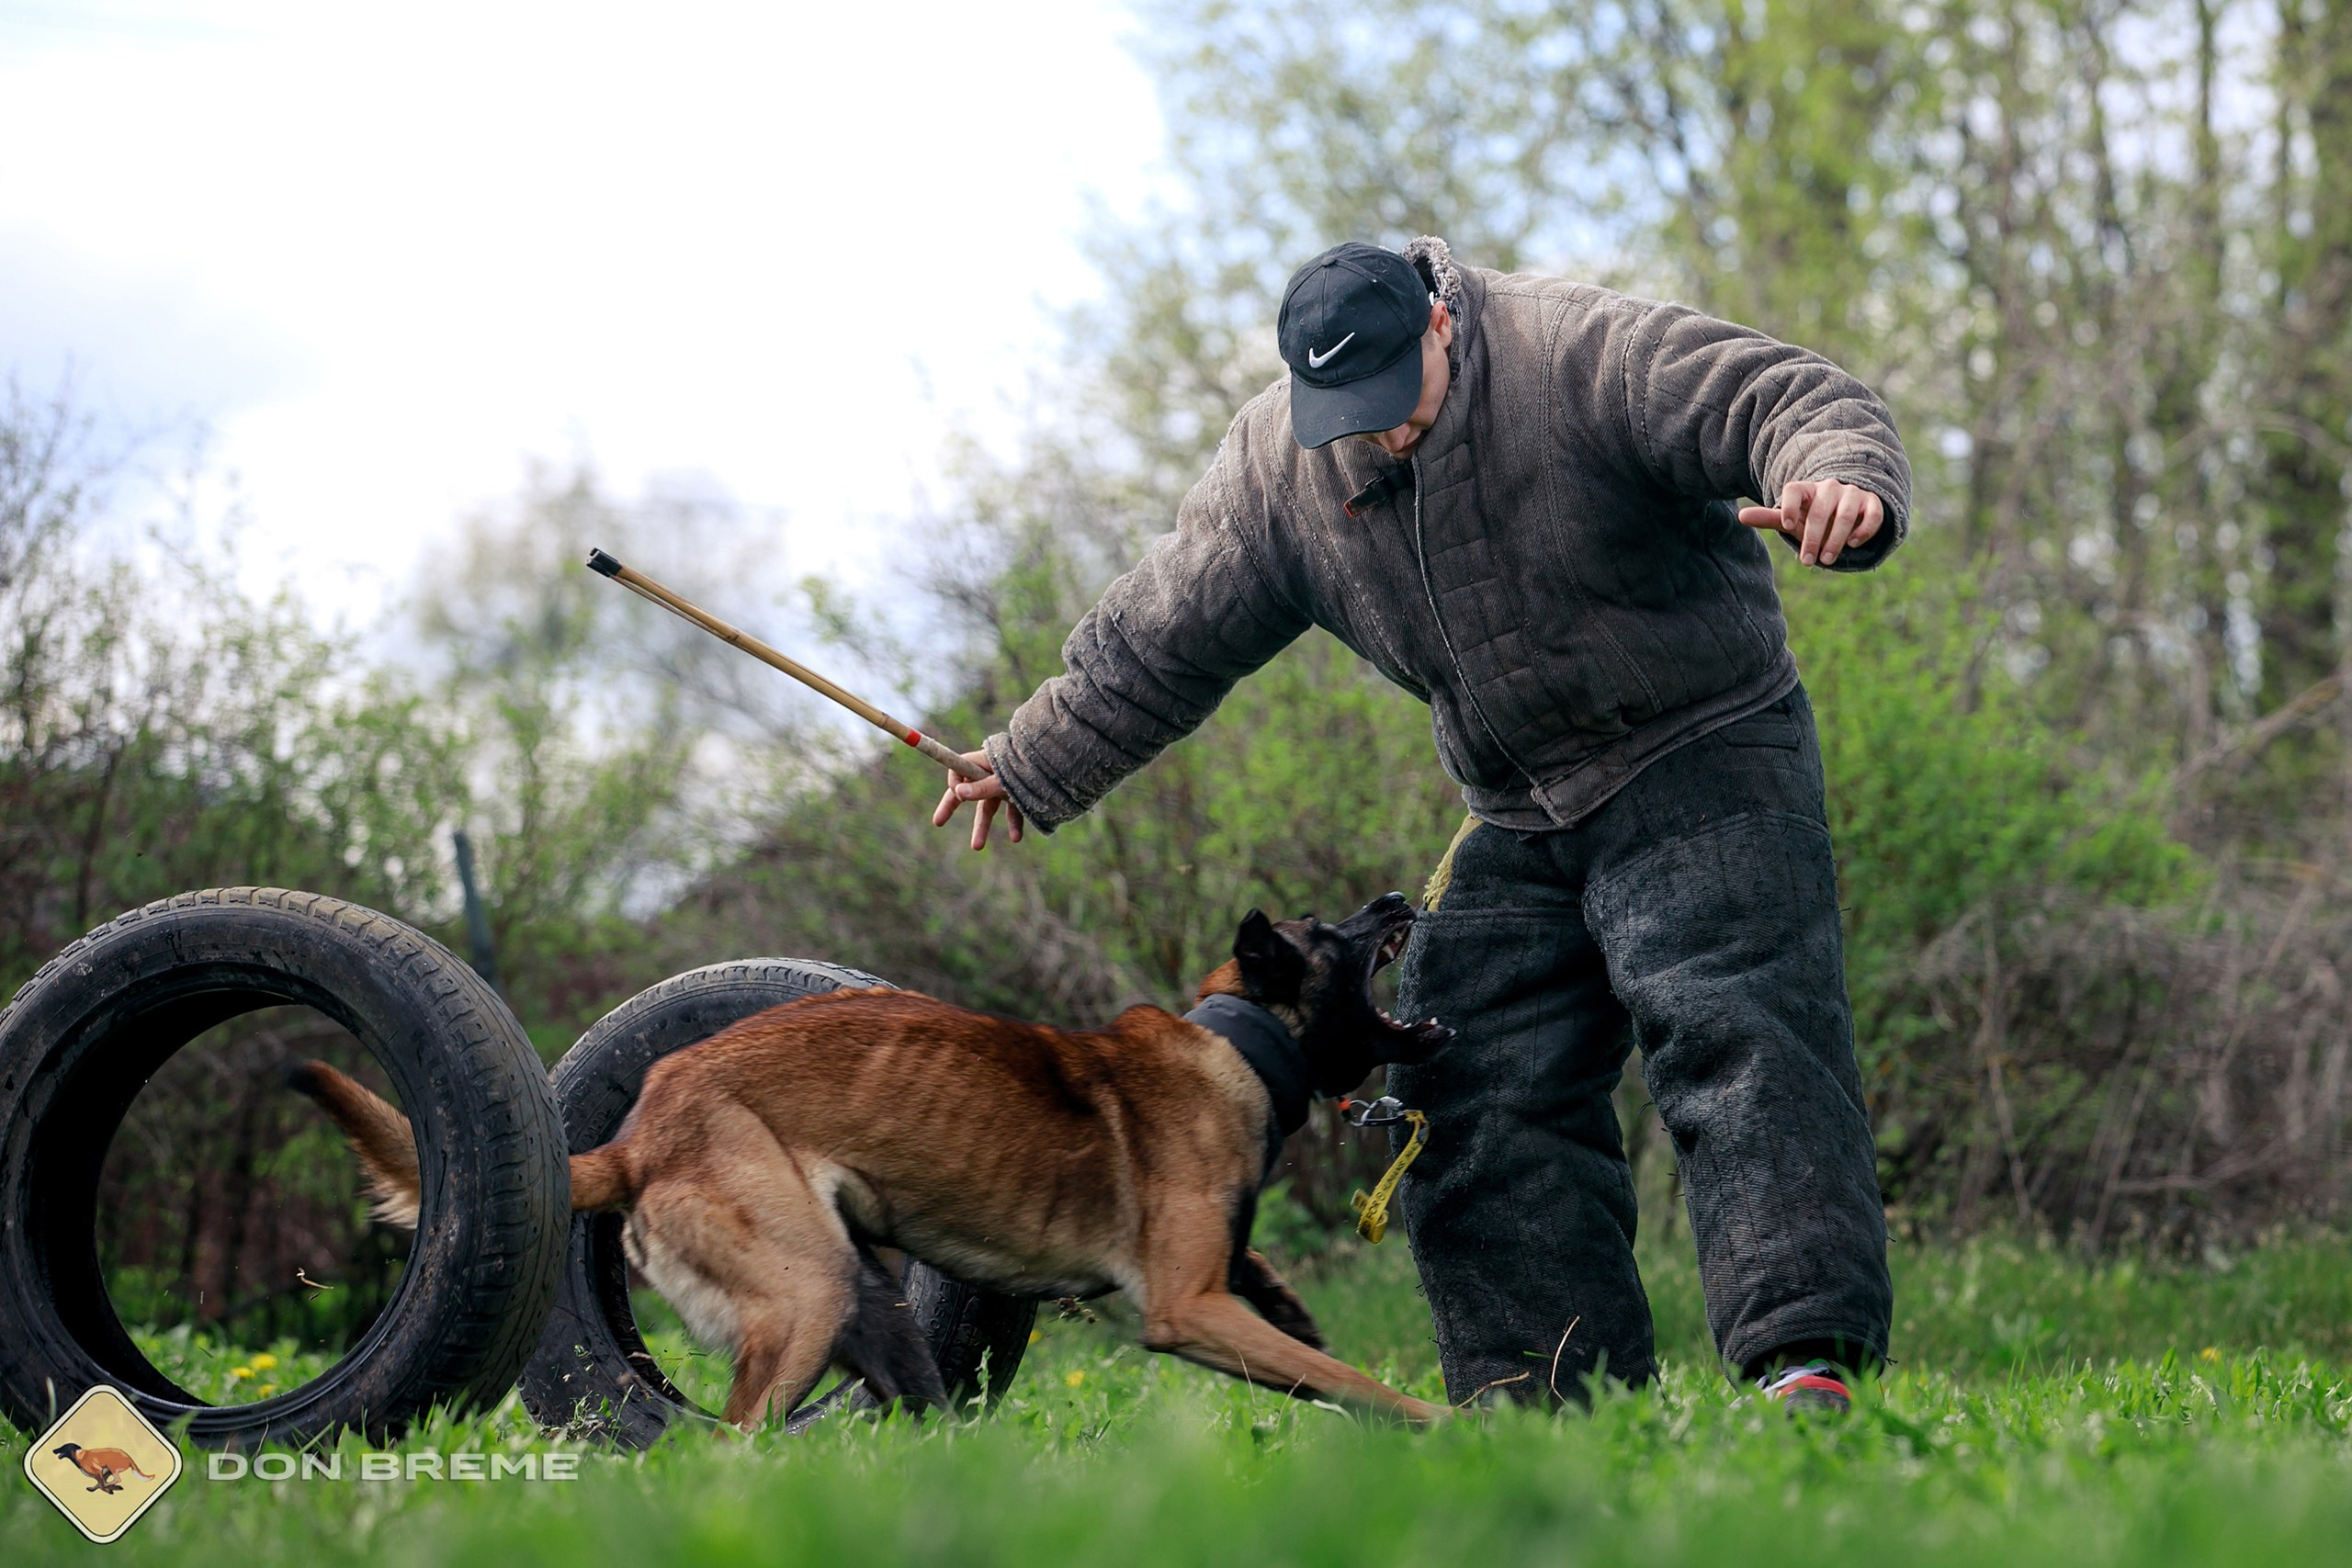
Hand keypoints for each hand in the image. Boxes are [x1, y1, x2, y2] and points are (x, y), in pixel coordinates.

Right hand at [930, 750, 1023, 850]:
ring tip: (976, 848)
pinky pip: (1012, 812)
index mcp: (983, 762)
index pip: (958, 770)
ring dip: (982, 827)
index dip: (954, 783)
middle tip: (937, 822)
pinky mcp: (1020, 795)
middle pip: (966, 792)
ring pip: (989, 808)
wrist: (1062, 761)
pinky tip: (1016, 838)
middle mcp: (991, 773)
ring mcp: (1005, 785)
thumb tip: (957, 793)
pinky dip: (1014, 824)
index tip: (957, 794)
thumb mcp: (1004, 778)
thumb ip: (982, 786)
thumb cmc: (1029, 765)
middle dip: (952, 808)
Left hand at [1737, 479, 1883, 566]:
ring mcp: (1853, 494)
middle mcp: (1830, 488)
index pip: (1794, 490)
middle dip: (1813, 538)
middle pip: (1821, 510)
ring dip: (1837, 539)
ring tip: (1827, 560)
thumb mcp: (1792, 519)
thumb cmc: (1812, 517)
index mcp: (1806, 490)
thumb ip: (1769, 518)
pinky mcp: (1873, 503)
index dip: (1790, 506)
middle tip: (1807, 562)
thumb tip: (1740, 516)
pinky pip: (1873, 514)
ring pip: (1847, 514)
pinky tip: (1853, 544)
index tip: (1787, 525)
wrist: (1845, 512)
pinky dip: (1864, 530)